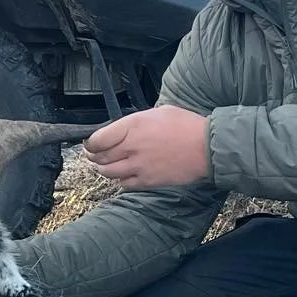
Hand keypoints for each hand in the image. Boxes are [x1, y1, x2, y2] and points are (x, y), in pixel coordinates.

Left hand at [84, 105, 210, 189]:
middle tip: (93, 154)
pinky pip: (124, 184)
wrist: (206, 147)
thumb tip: (123, 129)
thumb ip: (136, 122)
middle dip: (93, 156)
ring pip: (108, 172)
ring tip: (104, 165)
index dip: (90, 143)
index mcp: (132, 126)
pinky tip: (124, 175)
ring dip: (103, 169)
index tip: (91, 142)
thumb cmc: (186, 126)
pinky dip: (120, 180)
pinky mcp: (147, 181)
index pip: (97, 140)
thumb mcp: (158, 112)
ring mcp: (138, 167)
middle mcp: (131, 147)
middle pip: (99, 157)